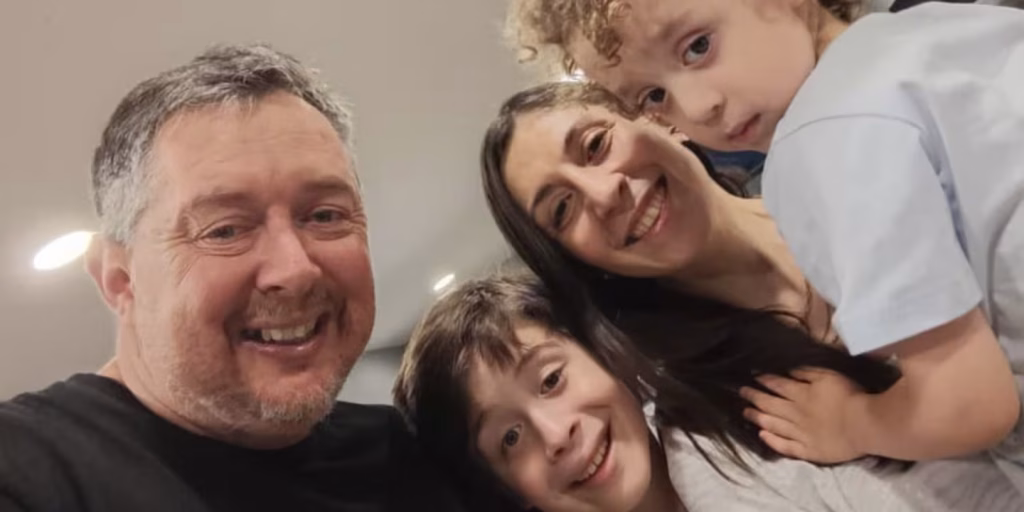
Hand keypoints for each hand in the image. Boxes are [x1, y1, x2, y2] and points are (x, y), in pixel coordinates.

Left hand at [740, 368, 867, 463]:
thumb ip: (806, 372)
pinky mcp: (808, 450)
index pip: (777, 385)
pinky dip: (772, 441)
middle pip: (769, 404)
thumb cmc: (849, 397)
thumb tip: (787, 370)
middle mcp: (795, 414)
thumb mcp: (828, 375)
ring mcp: (800, 434)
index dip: (763, 380)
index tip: (752, 376)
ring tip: (746, 413)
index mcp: (800, 394)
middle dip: (753, 397)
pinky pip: (785, 447)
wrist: (864, 425)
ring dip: (757, 418)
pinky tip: (762, 437)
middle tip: (742, 392)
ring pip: (773, 425)